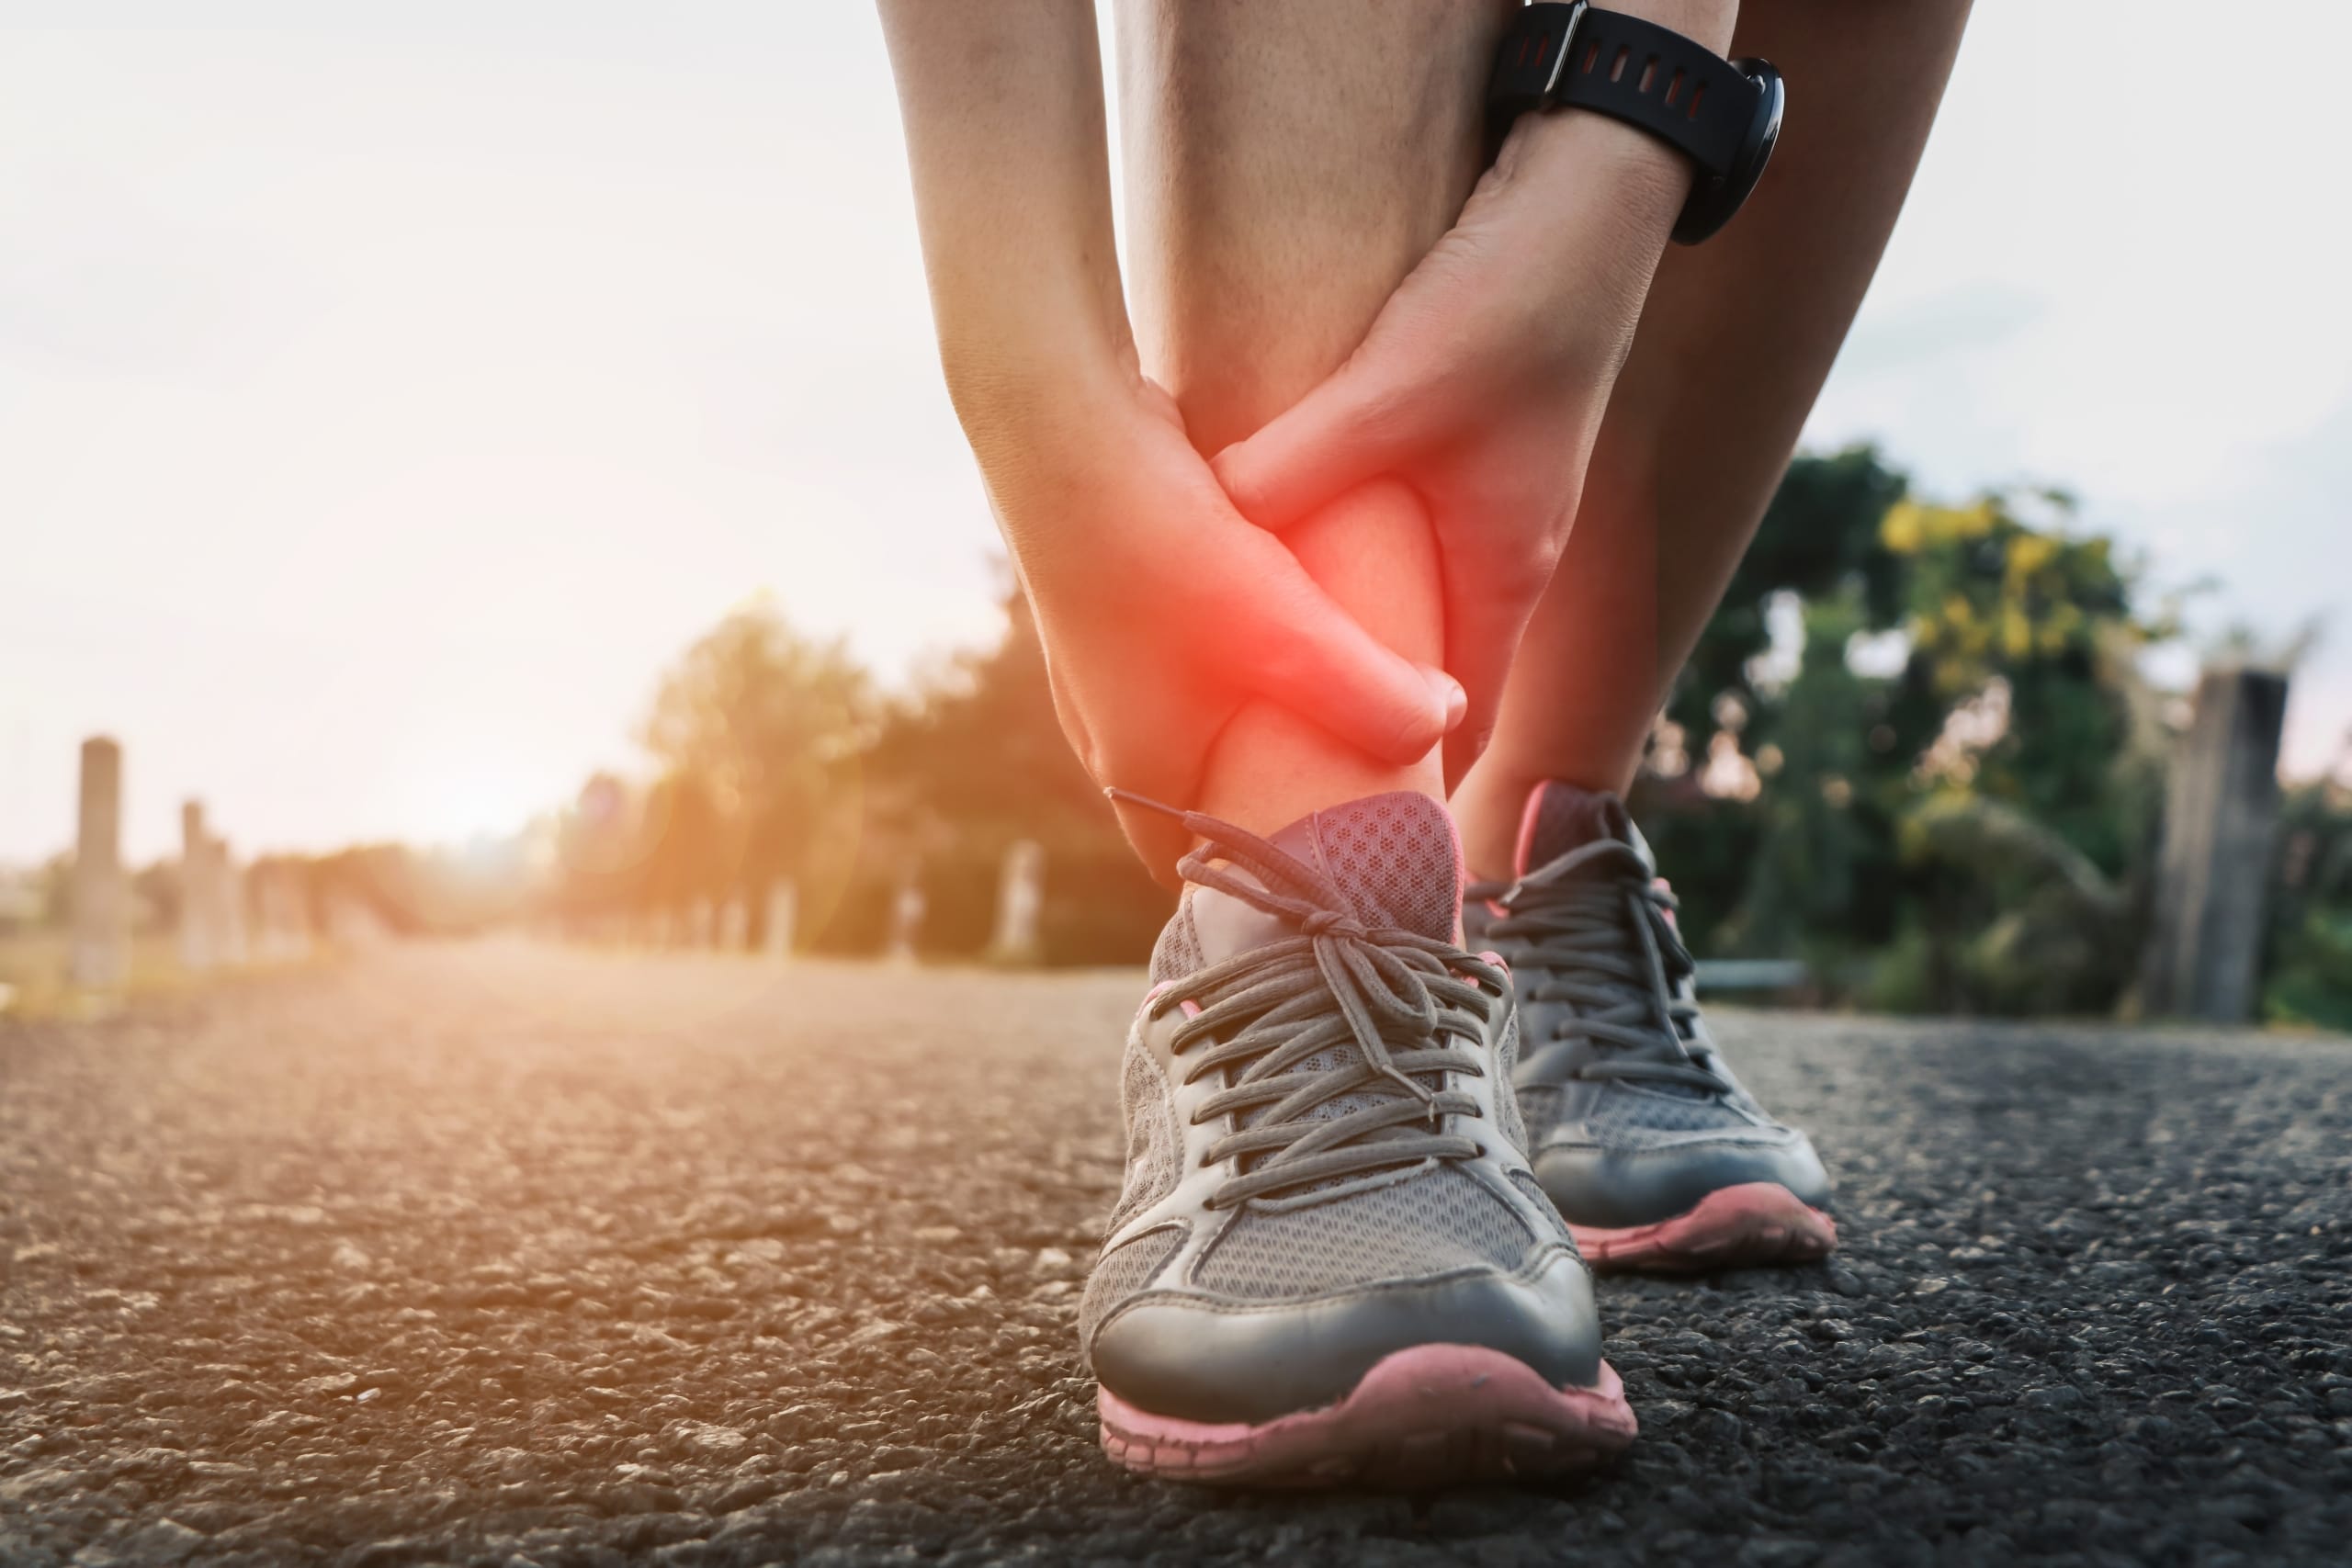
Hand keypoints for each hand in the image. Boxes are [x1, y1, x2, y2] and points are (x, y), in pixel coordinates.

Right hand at [978, 364, 1464, 878]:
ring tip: (1333, 710)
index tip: (1339, 868)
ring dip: (1254, 726)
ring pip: (1192, 724)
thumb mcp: (1291, 632)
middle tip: (1357, 793)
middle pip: (1204, 797)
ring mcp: (1098, 669)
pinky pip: (1180, 661)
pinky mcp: (1107, 604)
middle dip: (1275, 801)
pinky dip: (1232, 662)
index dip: (1274, 877)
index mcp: (1141, 771)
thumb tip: (1446, 720)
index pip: (1210, 869)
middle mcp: (1108, 732)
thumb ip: (1377, 694)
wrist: (1058, 437)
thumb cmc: (1168, 549)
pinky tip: (1284, 617)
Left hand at [1210, 109, 1701, 787]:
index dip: (1399, 792)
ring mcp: (1488, 498)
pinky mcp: (1464, 445)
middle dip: (1356, 727)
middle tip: (1257, 762)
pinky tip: (1275, 555)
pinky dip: (1344, 566)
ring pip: (1405, 607)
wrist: (1591, 189)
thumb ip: (1298, 467)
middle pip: (1425, 678)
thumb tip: (1205, 533)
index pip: (1460, 728)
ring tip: (1249, 677)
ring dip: (1343, 641)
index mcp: (1506, 570)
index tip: (1325, 835)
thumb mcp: (1397, 389)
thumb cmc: (1517, 297)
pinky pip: (1396, 541)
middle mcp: (1503, 550)